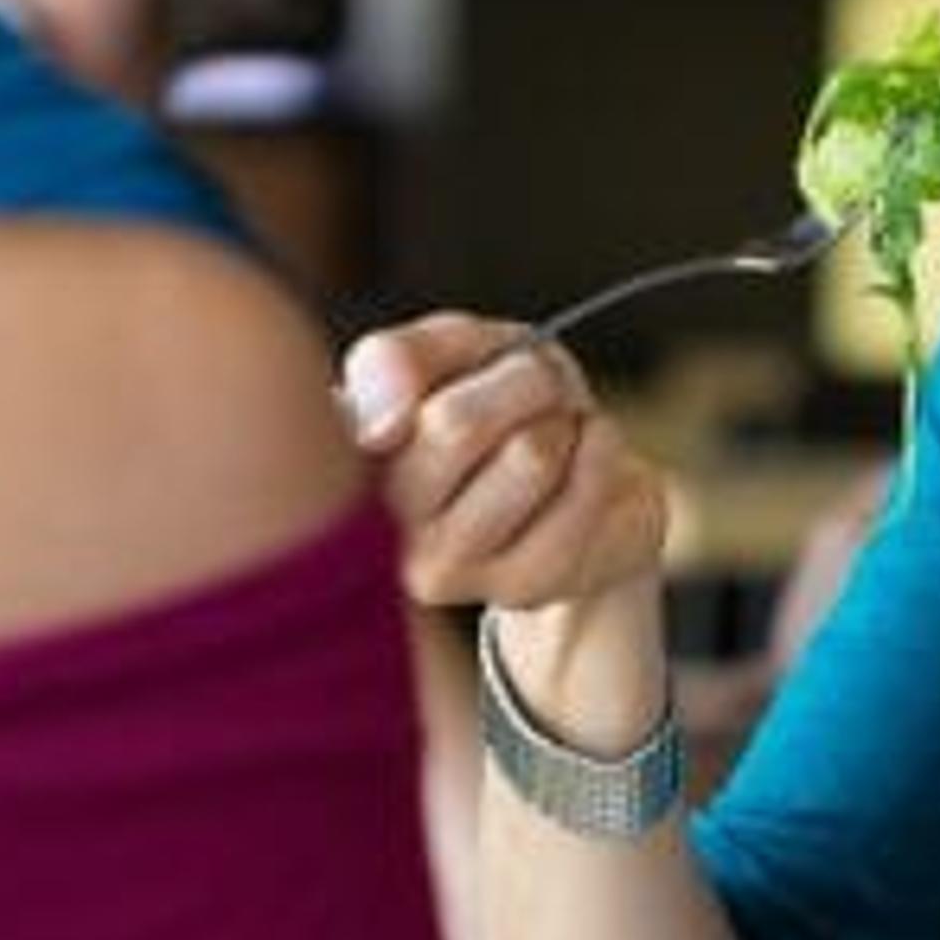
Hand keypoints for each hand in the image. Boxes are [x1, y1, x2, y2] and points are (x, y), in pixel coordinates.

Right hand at [341, 312, 666, 611]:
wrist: (585, 477)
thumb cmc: (508, 406)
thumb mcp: (456, 353)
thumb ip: (402, 357)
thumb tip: (384, 414)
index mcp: (338, 457)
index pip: (380, 382)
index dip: (428, 363)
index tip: (464, 364)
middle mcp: (370, 527)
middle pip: (456, 424)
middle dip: (524, 381)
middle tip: (538, 388)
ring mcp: (440, 567)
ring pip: (527, 455)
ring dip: (562, 420)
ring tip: (557, 432)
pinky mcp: (518, 587)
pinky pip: (583, 490)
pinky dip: (601, 449)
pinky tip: (587, 457)